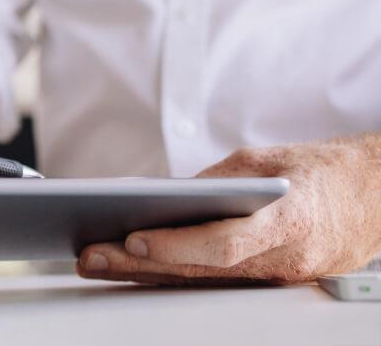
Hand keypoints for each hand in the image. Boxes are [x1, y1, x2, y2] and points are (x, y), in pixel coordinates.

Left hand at [77, 136, 380, 284]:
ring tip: (95, 261)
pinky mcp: (269, 283)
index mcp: (288, 222)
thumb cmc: (319, 172)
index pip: (224, 244)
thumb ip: (215, 180)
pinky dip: (171, 274)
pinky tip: (131, 267)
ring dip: (144, 274)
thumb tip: (162, 196)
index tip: (131, 238)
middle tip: (90, 255)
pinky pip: (213, 282)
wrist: (373, 198)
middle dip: (139, 264)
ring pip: (200, 281)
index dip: (175, 246)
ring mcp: (277, 278)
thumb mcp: (264, 160)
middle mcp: (283, 259)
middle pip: (200, 270)